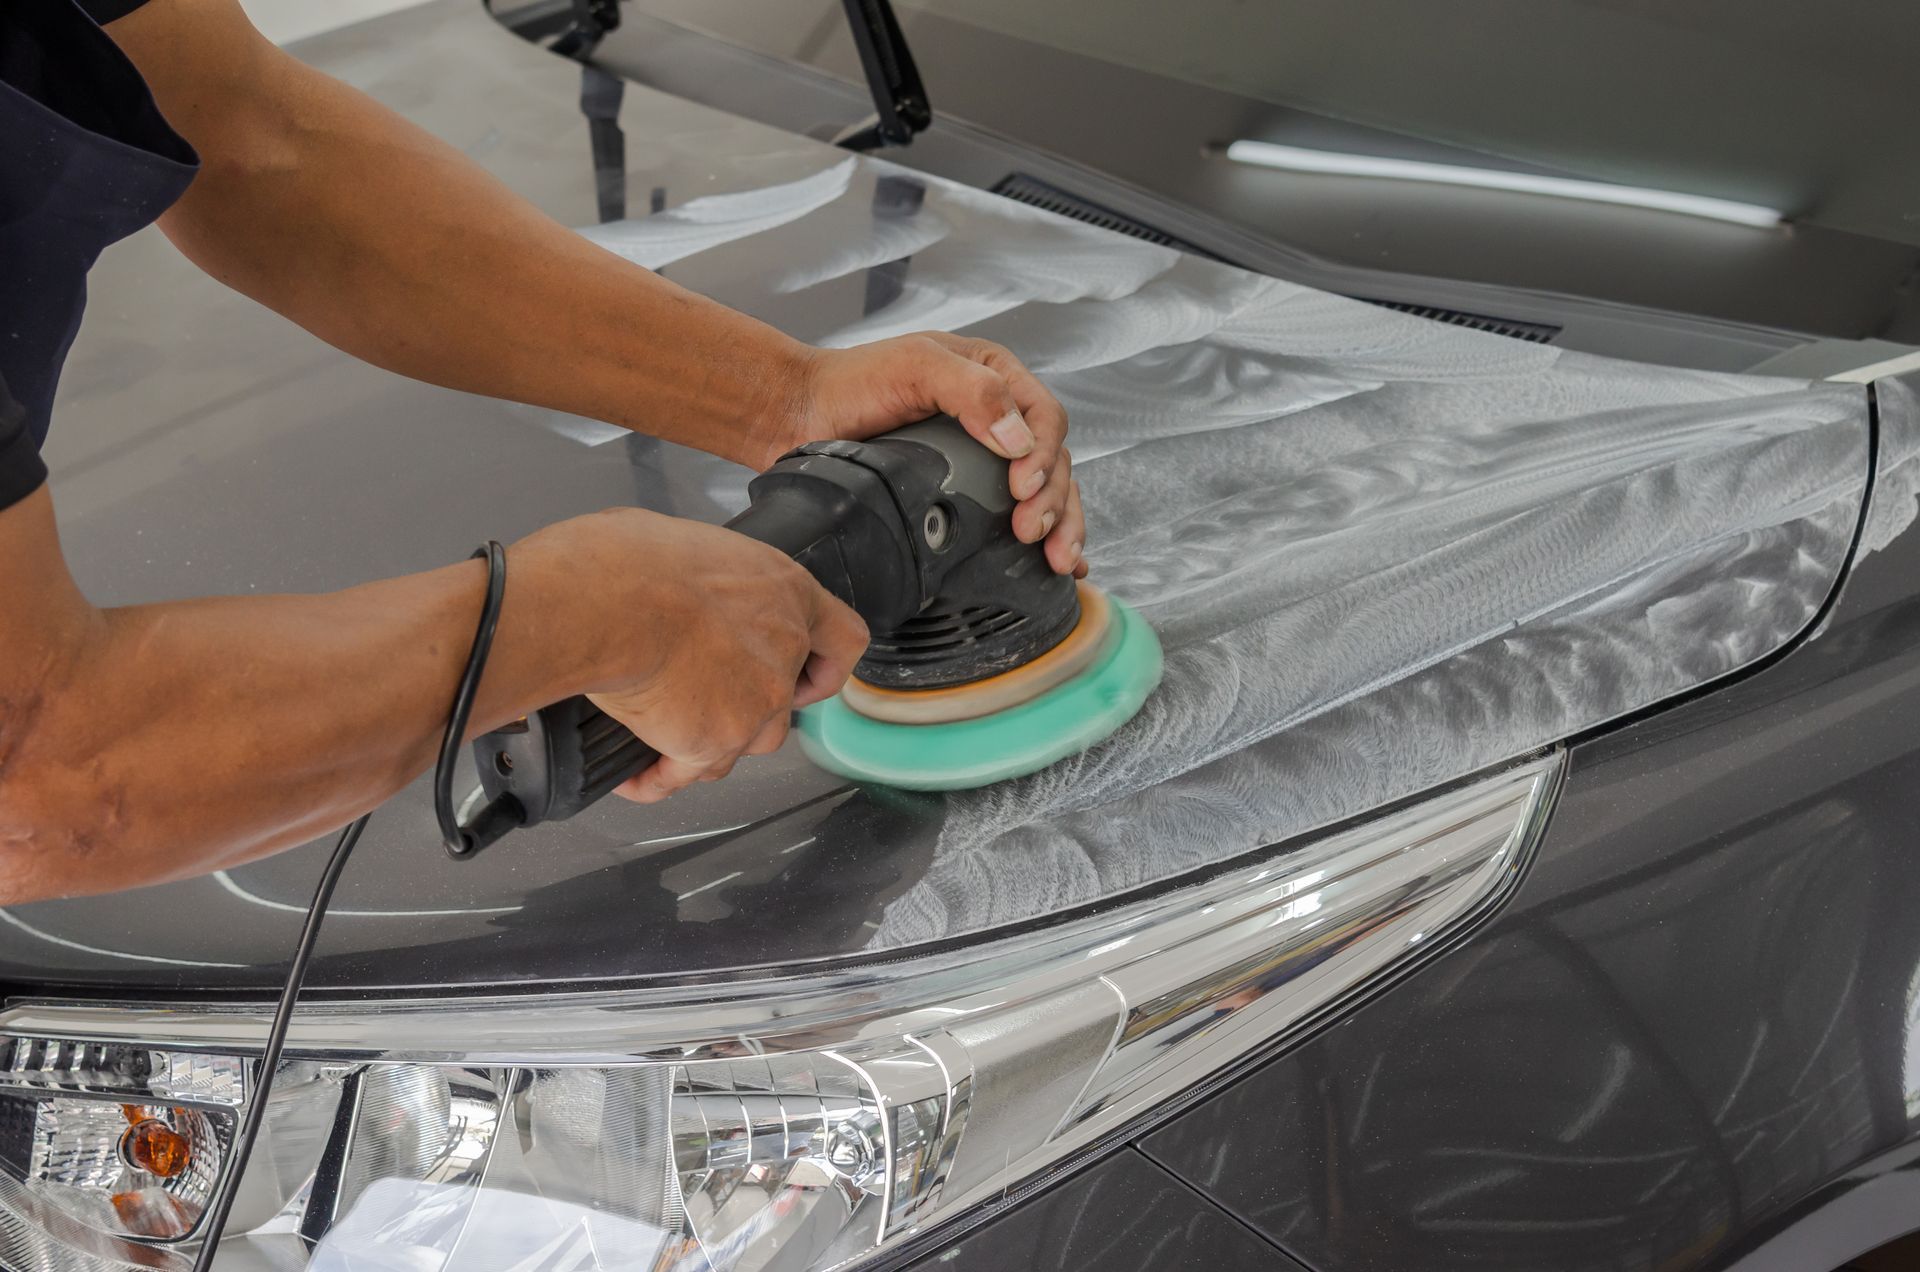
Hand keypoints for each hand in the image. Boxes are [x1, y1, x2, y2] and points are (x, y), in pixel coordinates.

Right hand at [531, 508, 868, 802]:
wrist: (607, 601)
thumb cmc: (636, 560)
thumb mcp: (690, 547)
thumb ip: (711, 583)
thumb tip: (680, 590)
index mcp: (786, 593)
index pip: (842, 639)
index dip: (824, 667)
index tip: (807, 678)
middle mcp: (782, 654)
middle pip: (782, 706)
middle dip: (745, 711)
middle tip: (700, 698)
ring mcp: (753, 706)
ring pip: (741, 746)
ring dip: (707, 746)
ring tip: (661, 733)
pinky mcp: (711, 743)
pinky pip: (684, 774)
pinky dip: (658, 777)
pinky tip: (635, 774)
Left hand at [782, 334, 1087, 577]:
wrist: (800, 415)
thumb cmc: (851, 382)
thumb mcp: (916, 366)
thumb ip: (971, 391)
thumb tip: (1018, 440)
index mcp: (994, 377)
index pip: (1044, 417)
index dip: (1043, 455)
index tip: (1023, 488)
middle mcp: (996, 416)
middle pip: (1052, 462)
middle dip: (1055, 502)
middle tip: (1032, 532)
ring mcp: (982, 459)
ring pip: (1044, 492)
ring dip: (1058, 526)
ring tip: (1058, 559)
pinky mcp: (963, 494)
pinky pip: (1012, 515)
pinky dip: (1040, 538)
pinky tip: (1054, 567)